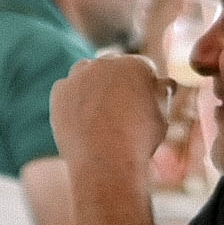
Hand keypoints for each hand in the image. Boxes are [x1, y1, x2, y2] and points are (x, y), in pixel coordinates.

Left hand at [49, 52, 173, 178]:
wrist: (106, 162)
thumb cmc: (139, 140)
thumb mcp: (162, 115)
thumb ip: (163, 92)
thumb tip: (164, 81)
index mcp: (136, 64)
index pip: (141, 68)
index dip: (143, 87)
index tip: (140, 105)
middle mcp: (106, 62)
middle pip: (112, 68)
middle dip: (116, 84)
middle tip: (118, 111)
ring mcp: (80, 75)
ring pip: (87, 74)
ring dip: (92, 87)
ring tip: (99, 115)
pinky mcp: (60, 91)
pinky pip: (67, 90)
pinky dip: (73, 101)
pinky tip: (81, 120)